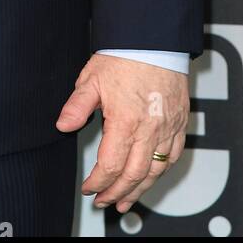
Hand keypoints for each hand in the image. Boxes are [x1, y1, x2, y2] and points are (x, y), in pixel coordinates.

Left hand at [55, 53, 188, 212]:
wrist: (154, 40)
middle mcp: (150, 129)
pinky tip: (151, 178)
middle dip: (116, 194)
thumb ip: (77, 106)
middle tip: (104, 202)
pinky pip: (173, 157)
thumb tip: (63, 125)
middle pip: (134, 175)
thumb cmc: (125, 56)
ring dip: (139, 191)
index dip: (98, 182)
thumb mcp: (92, 78)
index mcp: (125, 120)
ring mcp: (167, 128)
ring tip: (126, 201)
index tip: (88, 188)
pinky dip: (161, 172)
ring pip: (156, 171)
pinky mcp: (180, 123)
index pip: (110, 165)